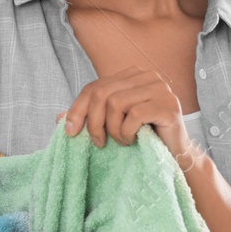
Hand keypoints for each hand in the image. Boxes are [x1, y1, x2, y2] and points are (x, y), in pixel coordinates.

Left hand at [56, 66, 200, 171]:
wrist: (173, 156)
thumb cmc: (141, 138)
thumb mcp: (110, 125)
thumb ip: (87, 118)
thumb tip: (57, 118)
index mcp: (132, 75)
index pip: (95, 87)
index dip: (77, 109)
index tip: (70, 132)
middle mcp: (147, 76)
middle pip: (103, 93)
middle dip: (94, 122)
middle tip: (99, 143)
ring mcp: (160, 88)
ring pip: (116, 103)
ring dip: (113, 129)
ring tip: (122, 141)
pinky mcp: (169, 105)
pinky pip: (134, 114)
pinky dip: (127, 132)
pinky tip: (133, 141)